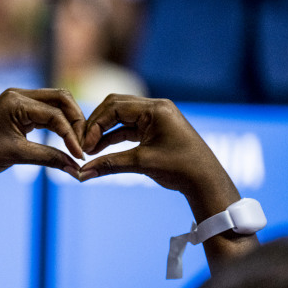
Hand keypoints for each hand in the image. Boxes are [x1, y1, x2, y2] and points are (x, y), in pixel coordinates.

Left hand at [0, 88, 85, 180]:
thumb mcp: (18, 155)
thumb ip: (49, 158)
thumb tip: (76, 168)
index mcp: (16, 101)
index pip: (54, 113)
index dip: (70, 134)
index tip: (79, 154)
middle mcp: (19, 95)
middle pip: (60, 99)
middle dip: (75, 120)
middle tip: (83, 143)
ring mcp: (19, 101)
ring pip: (55, 105)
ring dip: (68, 122)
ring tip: (77, 143)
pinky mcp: (19, 110)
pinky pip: (45, 113)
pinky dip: (57, 125)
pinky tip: (66, 140)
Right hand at [79, 95, 220, 195]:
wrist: (205, 181)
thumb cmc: (180, 168)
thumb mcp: (141, 163)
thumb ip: (109, 164)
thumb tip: (82, 174)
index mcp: (156, 109)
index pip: (115, 107)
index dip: (96, 125)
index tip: (85, 145)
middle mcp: (155, 108)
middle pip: (115, 107)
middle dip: (97, 124)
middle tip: (84, 143)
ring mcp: (155, 117)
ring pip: (120, 117)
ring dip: (104, 132)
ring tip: (89, 150)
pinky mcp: (154, 128)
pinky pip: (128, 128)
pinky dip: (113, 137)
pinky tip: (100, 150)